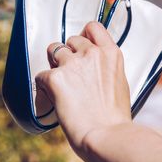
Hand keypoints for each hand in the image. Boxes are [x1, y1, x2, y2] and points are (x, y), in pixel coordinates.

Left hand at [36, 21, 131, 154]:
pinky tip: (54, 99)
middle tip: (72, 75)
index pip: (93, 27)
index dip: (85, 36)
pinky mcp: (55, 78)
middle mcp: (92, 53)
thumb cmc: (115, 116)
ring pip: (53, 51)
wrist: (106, 134)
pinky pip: (41, 75)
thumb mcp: (120, 82)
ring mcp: (73, 64)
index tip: (82, 46)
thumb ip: (106, 67)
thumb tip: (94, 68)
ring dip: (55, 65)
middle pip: (71, 40)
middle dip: (69, 54)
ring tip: (62, 86)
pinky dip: (44, 87)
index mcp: (111, 53)